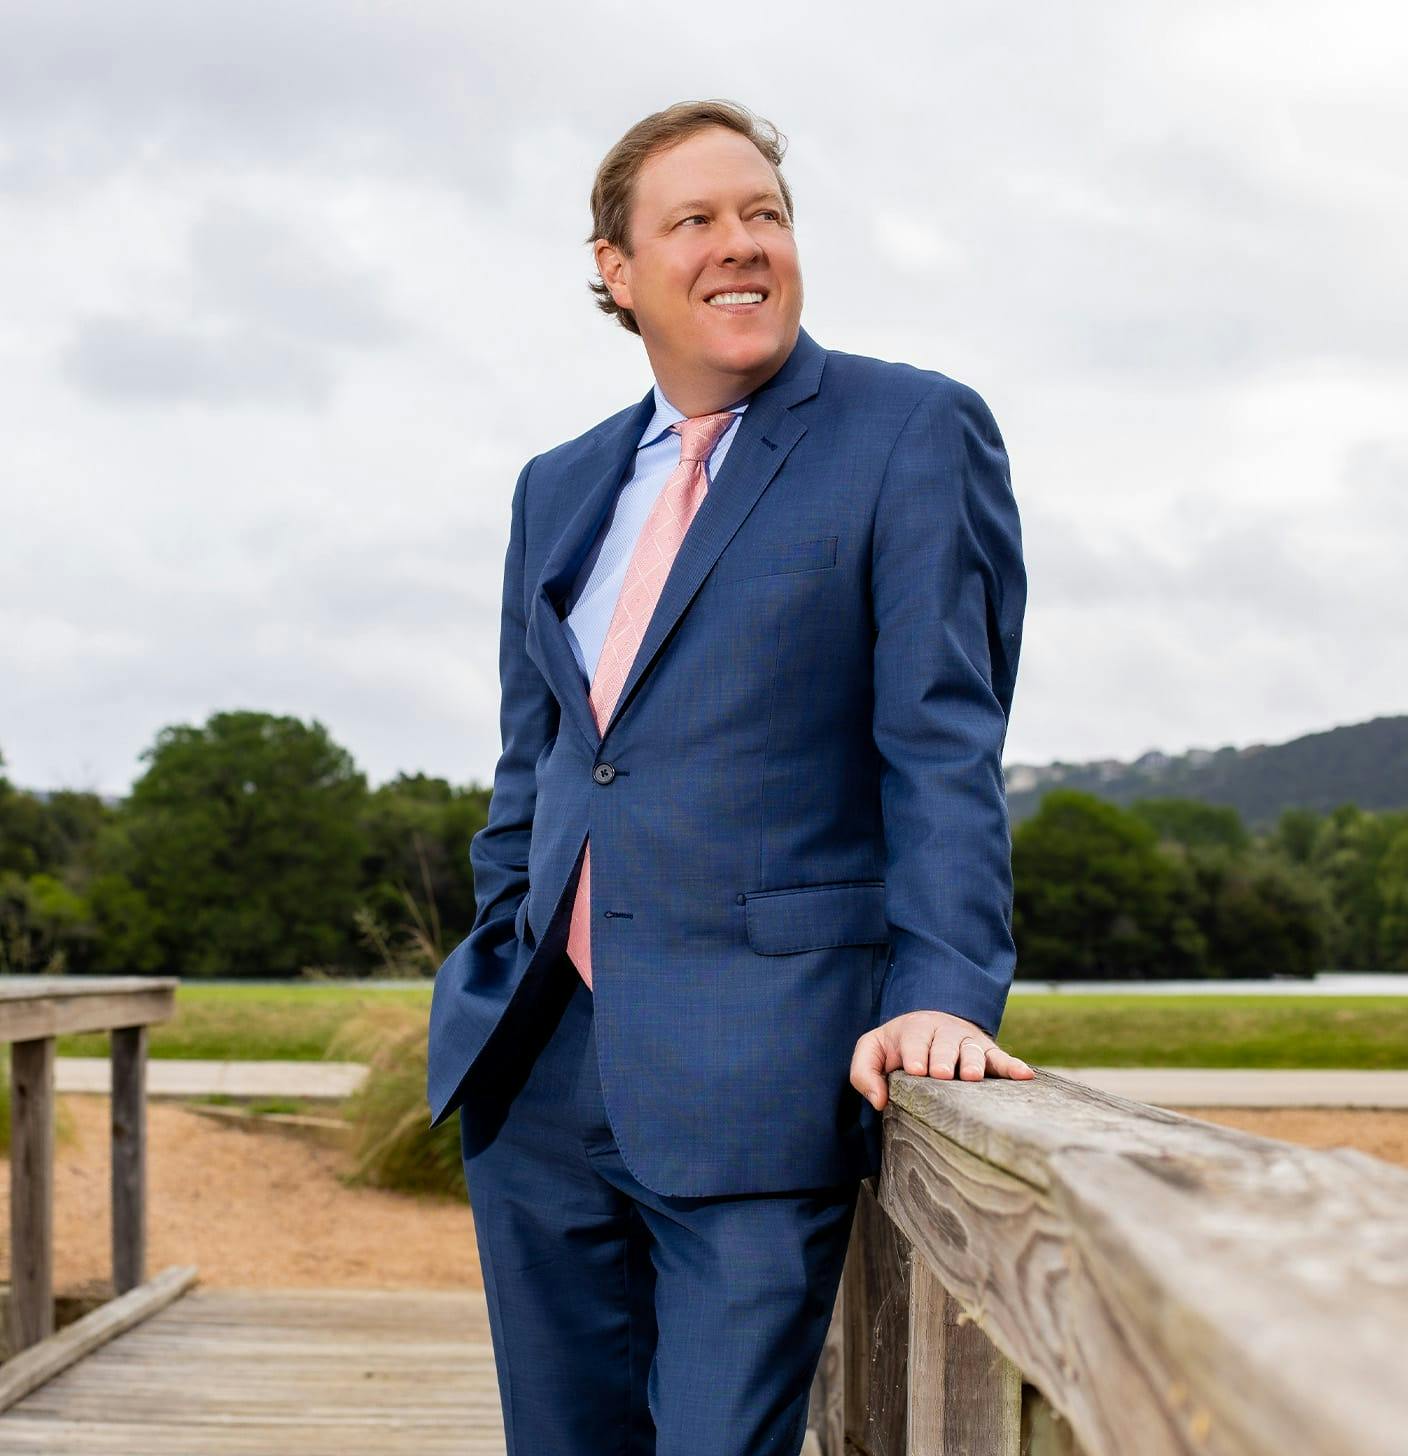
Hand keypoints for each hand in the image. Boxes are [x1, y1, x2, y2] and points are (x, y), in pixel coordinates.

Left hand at [851, 1010, 1034, 1110]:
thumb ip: (864, 1073)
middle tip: (942, 1073)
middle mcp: (944, 1033)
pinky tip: (1025, 1075)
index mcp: (914, 1031)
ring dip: (973, 1062)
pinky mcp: (987, 1052)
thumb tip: (878, 1100)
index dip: (915, 1054)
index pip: (914, 1042)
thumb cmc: (896, 1046)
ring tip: (972, 1077)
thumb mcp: (872, 1051)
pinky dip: (1013, 1066)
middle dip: (943, 1058)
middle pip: (946, 1045)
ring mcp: (967, 1042)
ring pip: (972, 1050)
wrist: (926, 1024)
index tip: (916, 1069)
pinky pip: (1001, 1059)